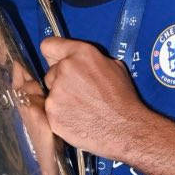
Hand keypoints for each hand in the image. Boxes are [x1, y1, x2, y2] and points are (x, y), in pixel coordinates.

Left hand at [39, 37, 145, 159]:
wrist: (125, 129)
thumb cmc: (122, 99)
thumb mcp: (114, 66)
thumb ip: (89, 59)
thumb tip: (78, 60)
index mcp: (81, 54)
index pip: (49, 45)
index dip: (53, 54)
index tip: (56, 61)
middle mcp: (65, 70)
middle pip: (51, 72)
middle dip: (61, 81)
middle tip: (80, 92)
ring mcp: (56, 93)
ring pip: (50, 93)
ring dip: (61, 99)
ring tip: (81, 108)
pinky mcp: (52, 114)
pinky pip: (51, 112)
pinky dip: (61, 116)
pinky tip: (78, 119)